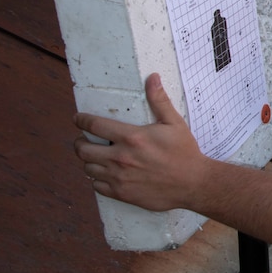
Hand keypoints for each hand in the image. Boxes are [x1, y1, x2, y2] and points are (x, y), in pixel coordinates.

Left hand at [74, 73, 208, 212]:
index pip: (94, 125)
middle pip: (83, 149)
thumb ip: (159, 100)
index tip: (78, 119)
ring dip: (88, 160)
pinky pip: (97, 186)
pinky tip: (104, 173)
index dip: (81, 120)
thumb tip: (152, 78)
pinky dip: (97, 179)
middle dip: (80, 142)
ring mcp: (119, 177)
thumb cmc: (184, 152)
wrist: (193, 183)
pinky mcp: (122, 193)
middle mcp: (121, 158)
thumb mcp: (174, 123)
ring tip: (95, 156)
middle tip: (83, 139)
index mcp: (131, 137)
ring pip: (88, 168)